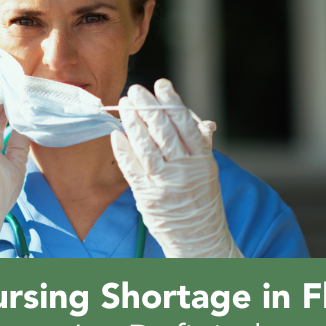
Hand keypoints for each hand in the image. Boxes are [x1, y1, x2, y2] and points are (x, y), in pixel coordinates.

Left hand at [110, 79, 242, 257]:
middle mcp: (184, 170)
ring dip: (132, 122)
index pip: (186, 124)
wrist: (200, 239)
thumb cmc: (204, 203)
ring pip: (145, 146)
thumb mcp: (209, 172)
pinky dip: (123, 150)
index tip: (161, 85)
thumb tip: (202, 121)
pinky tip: (116, 134)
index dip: (172, 102)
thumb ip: (202, 146)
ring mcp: (164, 183)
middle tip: (136, 90)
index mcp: (202, 160)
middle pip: (163, 131)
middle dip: (147, 107)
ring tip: (124, 105)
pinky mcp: (147, 196)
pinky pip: (132, 169)